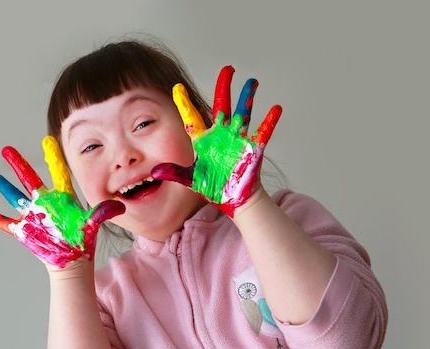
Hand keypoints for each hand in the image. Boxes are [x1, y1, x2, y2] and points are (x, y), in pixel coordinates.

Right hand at [0, 136, 124, 267]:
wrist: (72, 261)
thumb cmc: (83, 241)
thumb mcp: (92, 224)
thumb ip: (102, 213)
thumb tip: (119, 206)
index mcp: (62, 198)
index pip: (57, 172)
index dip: (53, 157)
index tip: (48, 140)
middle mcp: (46, 203)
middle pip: (29, 179)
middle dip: (18, 164)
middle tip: (6, 149)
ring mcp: (34, 216)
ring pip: (16, 197)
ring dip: (5, 188)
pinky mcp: (26, 231)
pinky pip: (9, 224)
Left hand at [151, 66, 281, 216]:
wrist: (233, 199)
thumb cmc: (213, 187)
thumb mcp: (190, 179)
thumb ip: (174, 173)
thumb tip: (153, 173)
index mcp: (203, 140)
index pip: (192, 118)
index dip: (184, 103)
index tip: (177, 87)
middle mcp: (221, 135)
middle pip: (222, 105)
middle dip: (224, 86)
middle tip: (227, 69)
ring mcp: (237, 140)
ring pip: (243, 112)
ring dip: (247, 97)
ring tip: (252, 81)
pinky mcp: (252, 149)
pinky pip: (262, 132)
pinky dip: (269, 121)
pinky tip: (275, 109)